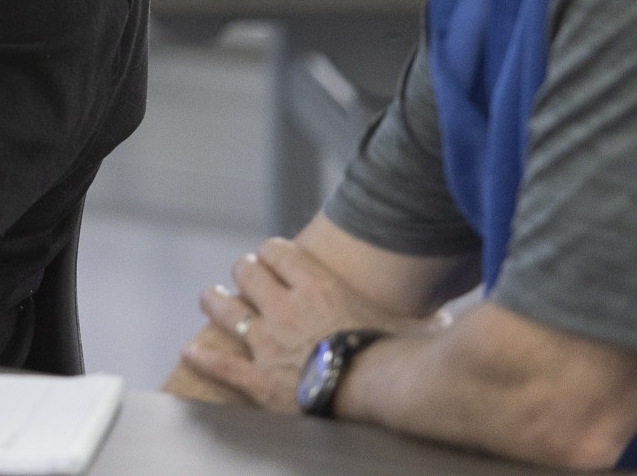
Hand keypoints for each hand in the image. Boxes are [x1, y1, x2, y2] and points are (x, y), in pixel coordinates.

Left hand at [179, 237, 408, 411]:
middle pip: (248, 273)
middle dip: (245, 273)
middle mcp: (286, 308)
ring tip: (211, 297)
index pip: (281, 254)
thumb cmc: (404, 359)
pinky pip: (222, 366)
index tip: (272, 256)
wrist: (379, 394)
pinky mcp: (259, 380)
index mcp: (319, 287)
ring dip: (216, 302)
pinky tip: (191, 350)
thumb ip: (427, 315)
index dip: (273, 253)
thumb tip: (455, 315)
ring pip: (226, 310)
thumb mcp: (420, 325)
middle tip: (244, 277)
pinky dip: (204, 357)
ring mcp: (268, 343)